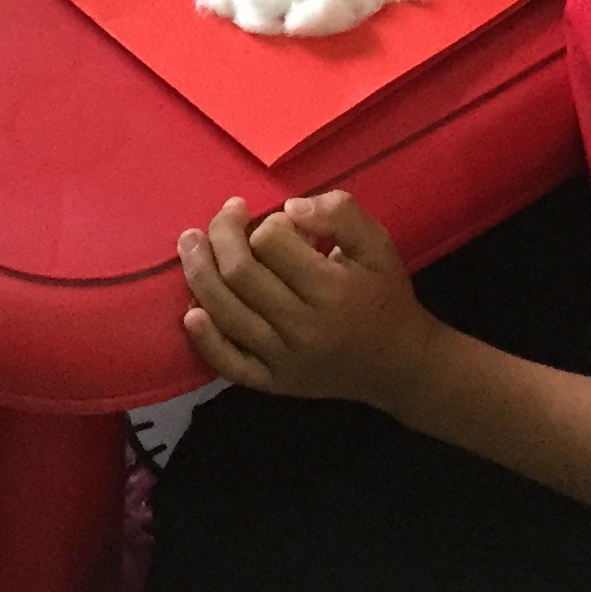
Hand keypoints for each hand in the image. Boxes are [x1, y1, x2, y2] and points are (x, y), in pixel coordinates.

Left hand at [178, 192, 438, 412]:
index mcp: (333, 290)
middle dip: (221, 234)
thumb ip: (340, 213)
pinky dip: (204, 339)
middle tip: (227, 213)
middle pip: (238, 275)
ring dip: (198, 272)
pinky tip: (191, 312)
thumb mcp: (378, 244)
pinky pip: (228, 364)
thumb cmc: (385, 296)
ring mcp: (283, 360)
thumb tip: (290, 208)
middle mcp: (303, 328)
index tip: (280, 219)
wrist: (399, 365)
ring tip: (191, 242)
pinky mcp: (272, 383)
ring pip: (225, 313)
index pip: (272, 244)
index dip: (267, 222)